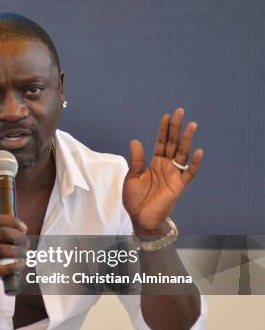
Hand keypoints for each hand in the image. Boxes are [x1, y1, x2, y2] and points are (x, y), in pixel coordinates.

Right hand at [0, 215, 28, 300]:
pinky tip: (21, 265)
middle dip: (19, 237)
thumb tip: (21, 232)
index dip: (13, 222)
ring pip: (3, 249)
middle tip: (26, 244)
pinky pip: (3, 268)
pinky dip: (16, 266)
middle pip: (3, 232)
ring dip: (20, 251)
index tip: (24, 229)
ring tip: (26, 255)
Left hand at [123, 107, 203, 233]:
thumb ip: (137, 160)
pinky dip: (194, 163)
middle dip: (176, 128)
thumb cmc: (135, 199)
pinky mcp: (179, 186)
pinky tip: (198, 151)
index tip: (166, 115)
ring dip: (187, 139)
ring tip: (191, 124)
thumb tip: (136, 140)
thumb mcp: (132, 177)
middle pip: (173, 143)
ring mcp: (174, 175)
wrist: (140, 218)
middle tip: (180, 111)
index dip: (163, 129)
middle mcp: (166, 166)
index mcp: (154, 163)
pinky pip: (189, 173)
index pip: (161, 142)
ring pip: (182, 154)